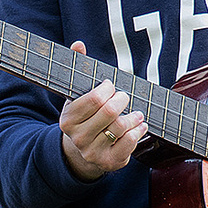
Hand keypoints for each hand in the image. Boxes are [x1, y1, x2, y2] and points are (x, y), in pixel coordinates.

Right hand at [58, 43, 146, 181]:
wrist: (82, 151)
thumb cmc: (85, 117)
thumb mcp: (78, 95)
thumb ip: (79, 69)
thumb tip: (78, 44)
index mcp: (68, 120)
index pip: (94, 99)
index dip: (108, 89)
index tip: (110, 86)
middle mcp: (78, 138)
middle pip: (109, 112)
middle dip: (122, 100)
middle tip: (124, 97)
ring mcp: (92, 152)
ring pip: (121, 127)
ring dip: (134, 116)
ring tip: (136, 112)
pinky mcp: (108, 162)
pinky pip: (129, 144)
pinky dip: (139, 132)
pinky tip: (139, 125)